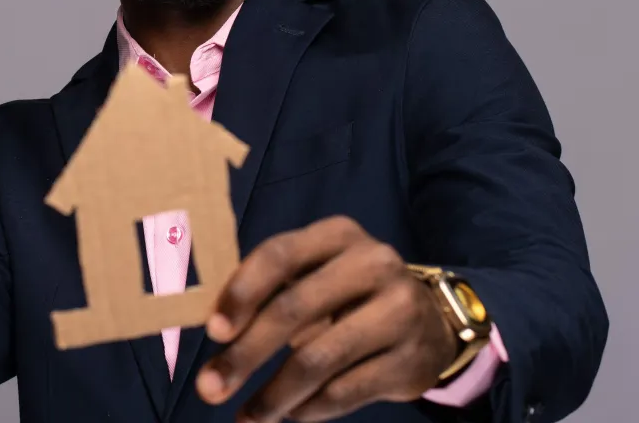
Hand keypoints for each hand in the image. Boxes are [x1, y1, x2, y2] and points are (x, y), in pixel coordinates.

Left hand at [195, 216, 458, 422]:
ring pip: (319, 359)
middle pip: (294, 309)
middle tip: (209, 388)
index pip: (279, 255)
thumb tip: (215, 328)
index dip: (242, 292)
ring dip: (273, 396)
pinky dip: (308, 409)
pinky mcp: (410, 359)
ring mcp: (398, 311)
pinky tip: (288, 415)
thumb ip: (270, 290)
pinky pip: (346, 391)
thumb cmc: (347, 295)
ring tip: (247, 416)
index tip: (214, 331)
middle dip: (245, 354)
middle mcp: (373, 264)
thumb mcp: (315, 276)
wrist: (429, 323)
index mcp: (338, 235)